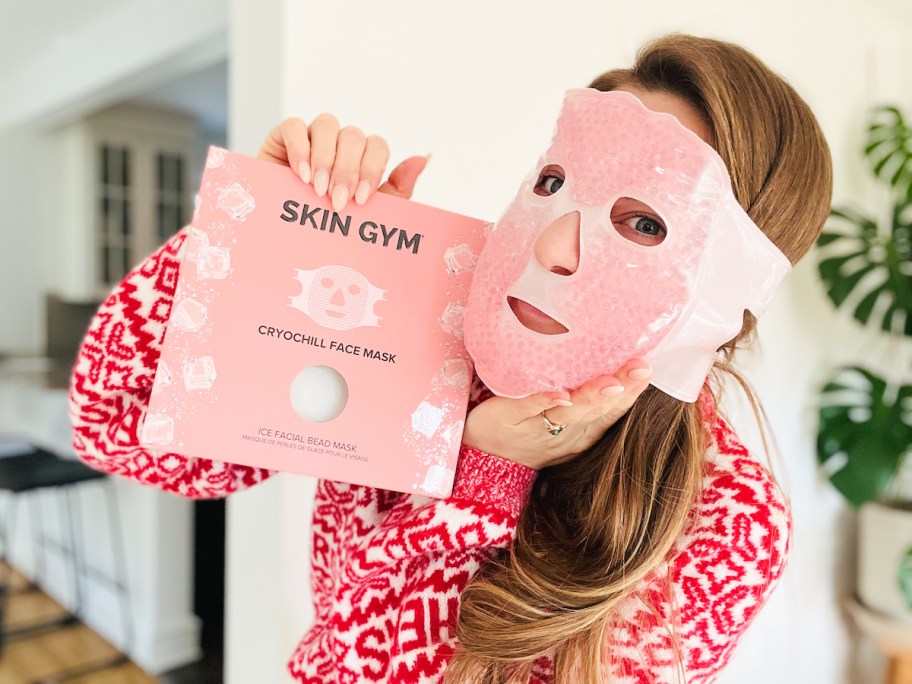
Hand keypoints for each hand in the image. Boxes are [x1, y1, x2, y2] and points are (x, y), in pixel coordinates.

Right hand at [258, 115, 428, 210]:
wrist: (284, 238)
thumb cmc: (328, 225)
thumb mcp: (367, 213)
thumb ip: (398, 187)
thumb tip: (424, 158)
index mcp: (363, 159)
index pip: (377, 145)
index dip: (371, 169)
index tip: (360, 200)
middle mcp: (340, 144)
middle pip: (354, 136)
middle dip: (348, 170)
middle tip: (337, 201)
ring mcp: (312, 137)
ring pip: (328, 125)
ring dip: (326, 159)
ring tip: (317, 190)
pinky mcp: (283, 137)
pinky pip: (294, 126)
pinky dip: (299, 149)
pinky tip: (300, 175)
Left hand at [461, 360, 653, 470]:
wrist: (483, 452)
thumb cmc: (528, 425)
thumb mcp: (564, 413)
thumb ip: (586, 387)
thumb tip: (611, 348)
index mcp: (582, 427)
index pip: (613, 409)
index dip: (632, 391)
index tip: (648, 367)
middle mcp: (564, 429)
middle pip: (596, 410)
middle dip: (621, 390)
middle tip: (641, 368)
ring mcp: (537, 426)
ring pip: (568, 413)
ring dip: (590, 397)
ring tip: (610, 384)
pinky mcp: (508, 418)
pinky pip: (527, 408)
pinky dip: (544, 400)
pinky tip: (560, 394)